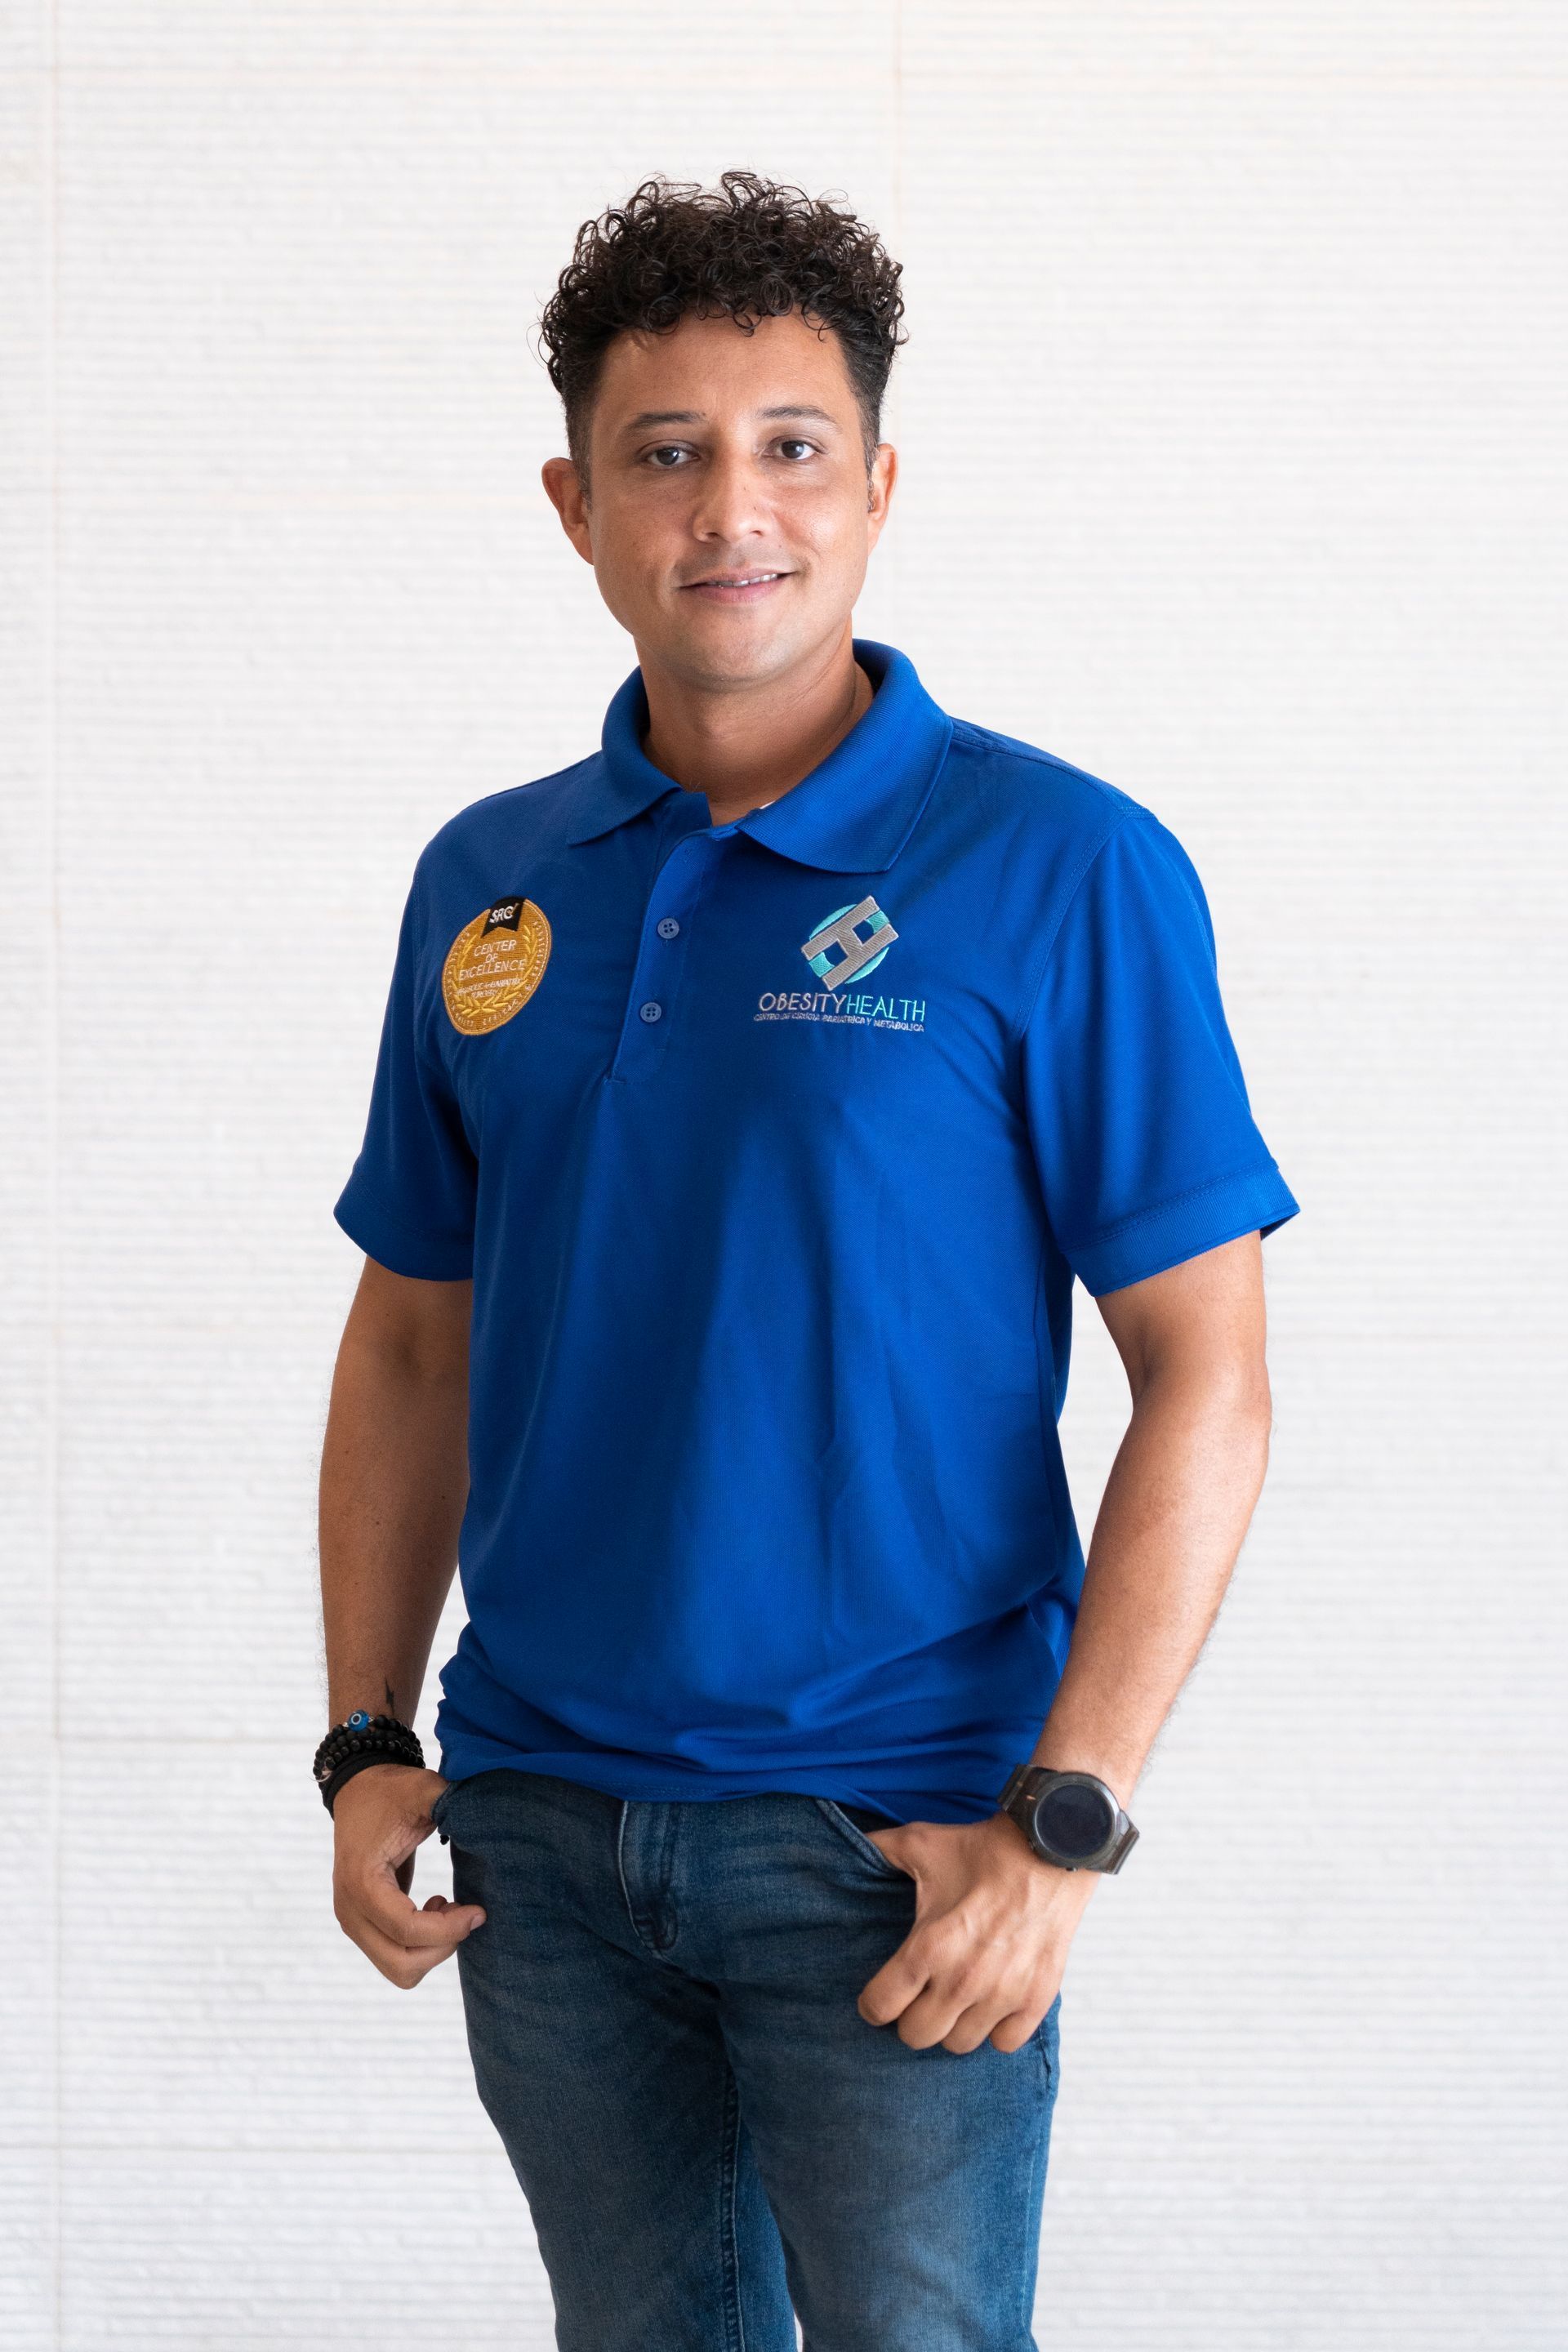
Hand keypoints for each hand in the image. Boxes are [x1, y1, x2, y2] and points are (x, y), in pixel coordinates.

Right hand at [331, 1762, 486, 1987]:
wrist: (359, 1789)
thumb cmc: (393, 1791)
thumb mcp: (423, 1789)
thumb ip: (452, 1800)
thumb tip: (489, 1815)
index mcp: (362, 1881)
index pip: (407, 1930)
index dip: (450, 1929)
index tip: (479, 1910)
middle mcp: (350, 1910)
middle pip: (402, 1965)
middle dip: (443, 1946)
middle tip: (466, 1912)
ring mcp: (352, 1921)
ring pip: (398, 1970)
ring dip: (433, 1949)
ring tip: (449, 1908)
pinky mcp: (361, 1924)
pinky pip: (394, 1958)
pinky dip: (422, 1947)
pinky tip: (435, 1908)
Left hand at [855, 1811, 1096, 2053]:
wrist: (1049, 1850)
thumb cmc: (982, 1849)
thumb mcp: (921, 1843)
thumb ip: (878, 1849)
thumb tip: (842, 1845)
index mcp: (928, 1948)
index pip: (880, 2008)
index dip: (873, 2003)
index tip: (881, 1994)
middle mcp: (962, 1981)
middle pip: (916, 2036)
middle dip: (910, 2017)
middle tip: (919, 1995)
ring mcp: (1002, 1994)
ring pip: (959, 2044)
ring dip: (952, 2024)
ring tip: (955, 1998)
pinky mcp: (1035, 2000)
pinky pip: (1004, 2043)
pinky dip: (996, 2029)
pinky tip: (992, 2002)